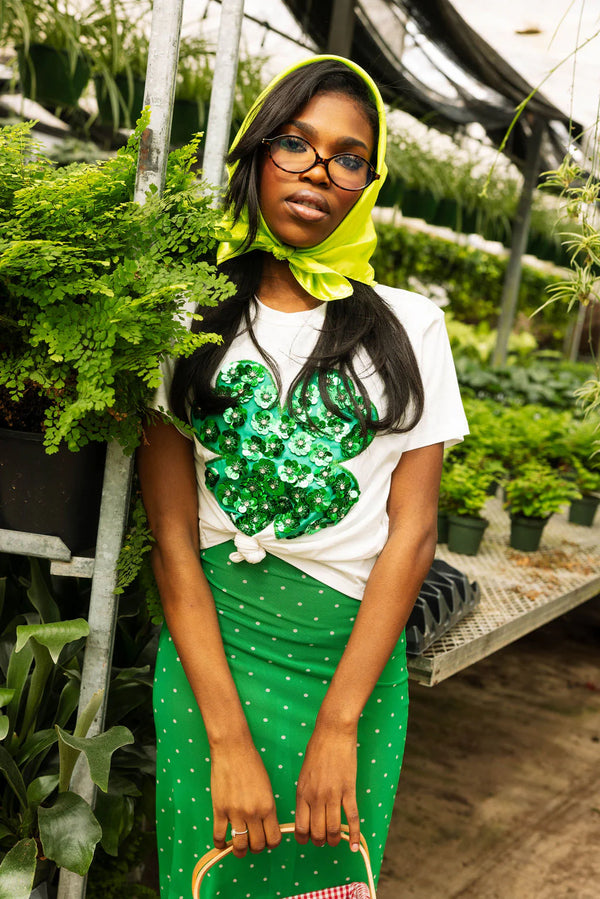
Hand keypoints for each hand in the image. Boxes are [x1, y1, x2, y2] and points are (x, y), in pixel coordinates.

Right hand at [211, 740, 281, 857]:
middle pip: (257, 845)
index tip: (267, 840)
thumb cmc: (252, 764)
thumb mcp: (267, 786)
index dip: (271, 843)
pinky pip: (218, 836)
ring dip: (240, 850)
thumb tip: (265, 825)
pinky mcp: (219, 810)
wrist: (233, 750)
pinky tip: (222, 842)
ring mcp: (235, 813)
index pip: (273, 839)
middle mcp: (253, 813)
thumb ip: (267, 807)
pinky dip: (220, 844)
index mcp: (268, 806)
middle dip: (256, 847)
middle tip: (252, 842)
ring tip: (239, 847)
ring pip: (239, 845)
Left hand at [295, 722, 360, 851]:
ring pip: (333, 829)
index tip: (307, 840)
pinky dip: (354, 835)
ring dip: (334, 840)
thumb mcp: (304, 773)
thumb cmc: (317, 749)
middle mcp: (316, 797)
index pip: (300, 826)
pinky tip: (354, 845)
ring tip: (335, 841)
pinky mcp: (348, 790)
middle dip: (320, 841)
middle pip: (317, 831)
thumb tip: (307, 813)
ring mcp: (333, 795)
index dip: (303, 838)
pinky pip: (352, 818)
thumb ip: (305, 794)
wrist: (333, 733)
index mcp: (302, 792)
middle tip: (322, 840)